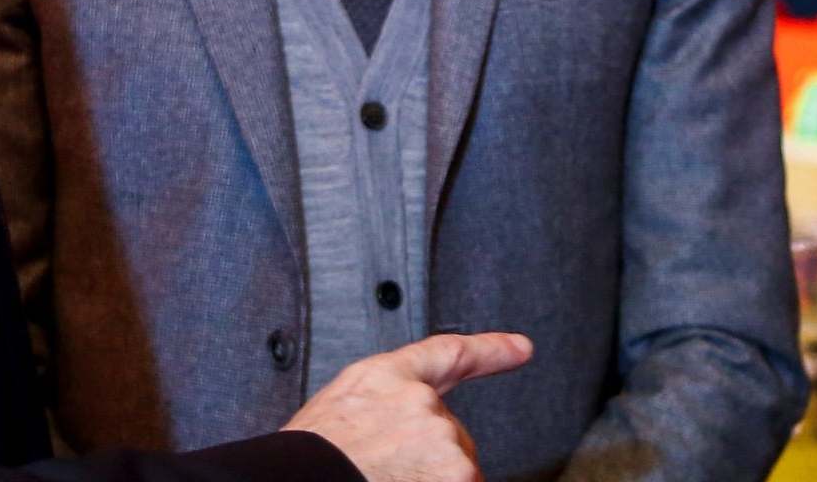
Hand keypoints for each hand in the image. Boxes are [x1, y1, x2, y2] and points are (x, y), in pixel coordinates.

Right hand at [283, 331, 532, 481]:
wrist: (294, 481)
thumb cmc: (308, 460)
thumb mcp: (340, 416)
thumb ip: (384, 412)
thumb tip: (403, 438)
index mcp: (385, 378)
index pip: (448, 354)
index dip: (490, 350)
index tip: (522, 348)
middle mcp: (421, 402)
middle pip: (450, 438)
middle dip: (429, 463)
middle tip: (382, 472)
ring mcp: (442, 440)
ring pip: (456, 471)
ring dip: (431, 480)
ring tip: (378, 479)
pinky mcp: (457, 472)